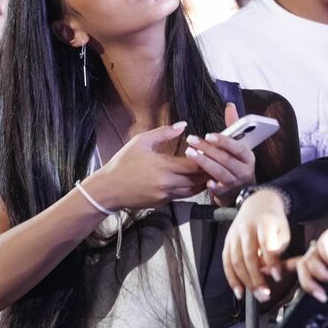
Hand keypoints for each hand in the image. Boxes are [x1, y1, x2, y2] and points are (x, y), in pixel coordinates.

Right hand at [86, 122, 206, 210]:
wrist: (108, 189)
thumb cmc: (123, 163)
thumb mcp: (141, 141)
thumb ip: (164, 132)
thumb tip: (183, 125)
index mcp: (164, 166)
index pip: (195, 164)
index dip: (206, 157)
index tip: (211, 150)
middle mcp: (168, 183)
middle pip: (198, 180)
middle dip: (209, 171)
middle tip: (218, 163)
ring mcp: (166, 195)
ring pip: (193, 190)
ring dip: (202, 182)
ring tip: (210, 172)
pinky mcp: (163, 203)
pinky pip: (183, 196)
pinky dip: (191, 188)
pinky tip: (194, 180)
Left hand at [184, 103, 255, 205]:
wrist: (240, 190)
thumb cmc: (236, 163)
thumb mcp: (237, 145)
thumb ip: (233, 126)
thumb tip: (230, 105)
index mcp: (247, 156)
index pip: (237, 147)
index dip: (223, 141)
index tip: (209, 135)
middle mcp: (244, 170)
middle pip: (226, 159)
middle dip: (208, 149)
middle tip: (192, 141)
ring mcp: (236, 183)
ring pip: (220, 172)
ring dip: (205, 163)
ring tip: (190, 153)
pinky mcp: (227, 195)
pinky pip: (219, 190)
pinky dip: (212, 186)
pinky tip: (205, 182)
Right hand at [222, 189, 289, 301]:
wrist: (258, 204)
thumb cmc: (273, 222)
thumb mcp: (283, 231)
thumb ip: (277, 250)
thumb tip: (268, 272)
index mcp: (264, 222)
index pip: (267, 244)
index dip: (272, 262)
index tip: (278, 277)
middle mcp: (246, 228)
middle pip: (249, 255)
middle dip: (256, 278)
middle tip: (265, 294)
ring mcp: (234, 235)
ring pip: (236, 261)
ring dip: (245, 281)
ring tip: (256, 295)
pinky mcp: (227, 242)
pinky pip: (226, 263)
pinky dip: (231, 279)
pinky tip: (239, 291)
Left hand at [292, 204, 327, 327]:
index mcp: (326, 264)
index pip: (306, 275)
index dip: (307, 289)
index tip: (320, 301)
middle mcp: (323, 252)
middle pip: (302, 267)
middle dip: (309, 285)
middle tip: (323, 296)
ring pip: (310, 257)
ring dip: (322, 273)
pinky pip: (324, 244)